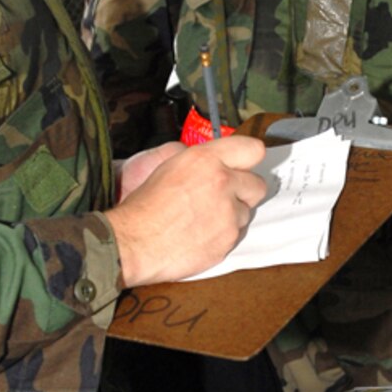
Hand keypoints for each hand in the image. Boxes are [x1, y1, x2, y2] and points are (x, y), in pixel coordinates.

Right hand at [105, 136, 267, 287]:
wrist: (134, 242)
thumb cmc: (144, 207)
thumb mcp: (167, 166)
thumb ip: (199, 160)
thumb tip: (214, 160)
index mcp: (206, 160)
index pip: (252, 149)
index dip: (248, 159)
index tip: (245, 165)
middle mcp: (223, 183)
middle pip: (258, 185)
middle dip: (244, 191)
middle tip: (225, 196)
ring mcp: (228, 214)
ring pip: (246, 213)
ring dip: (232, 215)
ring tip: (204, 218)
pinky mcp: (228, 240)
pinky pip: (236, 235)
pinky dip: (223, 235)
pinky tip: (201, 233)